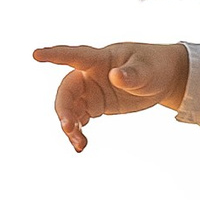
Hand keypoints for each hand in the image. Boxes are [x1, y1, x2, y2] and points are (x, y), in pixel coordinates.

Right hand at [34, 41, 189, 150]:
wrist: (163, 78)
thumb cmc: (155, 66)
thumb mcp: (147, 71)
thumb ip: (131, 74)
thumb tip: (115, 76)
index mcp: (100, 60)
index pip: (74, 55)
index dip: (54, 55)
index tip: (36, 55)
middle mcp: (90, 74)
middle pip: (68, 91)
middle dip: (65, 109)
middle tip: (69, 128)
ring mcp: (92, 91)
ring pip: (71, 108)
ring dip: (70, 125)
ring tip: (79, 144)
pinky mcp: (96, 105)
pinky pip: (80, 118)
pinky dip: (78, 132)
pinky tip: (81, 145)